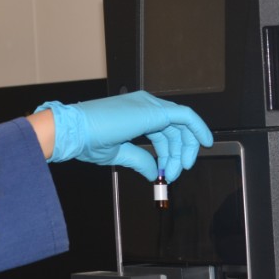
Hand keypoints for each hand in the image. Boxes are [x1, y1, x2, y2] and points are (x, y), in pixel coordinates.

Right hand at [35, 91, 212, 180]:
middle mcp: (144, 104)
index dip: (169, 152)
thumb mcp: (119, 153)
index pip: (162, 131)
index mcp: (135, 112)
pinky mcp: (153, 111)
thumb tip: (153, 172)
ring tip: (177, 170)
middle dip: (178, 153)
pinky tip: (204, 142)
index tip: (169, 171)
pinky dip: (198, 128)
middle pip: (174, 128)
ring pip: (181, 125)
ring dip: (184, 150)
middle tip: (175, 173)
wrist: (73, 132)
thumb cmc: (86, 140)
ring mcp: (149, 105)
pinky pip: (185, 117)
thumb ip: (140, 159)